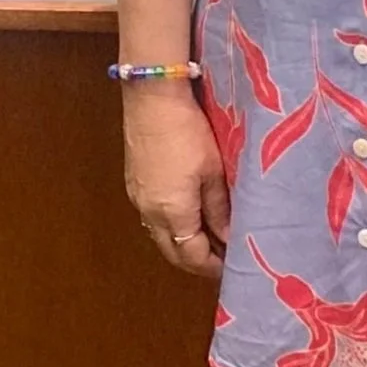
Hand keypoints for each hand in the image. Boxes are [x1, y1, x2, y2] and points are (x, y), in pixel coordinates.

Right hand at [124, 88, 229, 277]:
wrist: (152, 98)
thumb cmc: (188, 133)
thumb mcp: (213, 172)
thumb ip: (220, 209)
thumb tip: (229, 238)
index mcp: (172, 213)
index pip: (191, 256)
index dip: (213, 267)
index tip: (233, 268)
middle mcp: (149, 212)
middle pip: (172, 252)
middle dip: (196, 261)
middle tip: (222, 259)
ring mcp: (137, 198)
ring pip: (161, 235)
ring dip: (183, 243)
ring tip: (210, 237)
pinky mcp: (133, 183)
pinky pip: (152, 217)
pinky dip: (172, 225)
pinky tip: (188, 215)